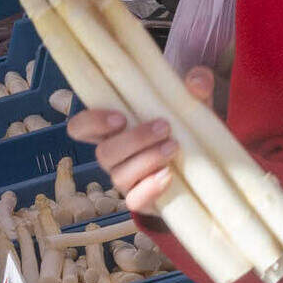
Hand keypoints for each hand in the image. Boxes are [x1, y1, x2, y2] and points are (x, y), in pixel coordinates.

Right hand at [73, 62, 214, 214]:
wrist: (202, 166)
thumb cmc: (184, 127)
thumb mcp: (191, 103)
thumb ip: (195, 86)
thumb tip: (198, 81)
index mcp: (113, 130)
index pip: (81, 128)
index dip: (90, 122)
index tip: (119, 117)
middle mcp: (114, 156)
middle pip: (103, 152)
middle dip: (133, 139)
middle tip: (164, 127)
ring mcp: (125, 180)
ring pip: (119, 174)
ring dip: (146, 159)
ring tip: (173, 147)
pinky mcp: (141, 199)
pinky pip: (134, 201)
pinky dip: (149, 188)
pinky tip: (168, 175)